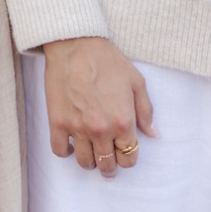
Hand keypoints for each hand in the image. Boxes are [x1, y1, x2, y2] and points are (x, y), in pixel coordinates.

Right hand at [41, 37, 156, 177]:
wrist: (75, 45)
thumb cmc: (107, 60)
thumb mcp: (136, 82)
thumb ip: (146, 111)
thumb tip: (153, 134)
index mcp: (123, 122)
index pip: (128, 158)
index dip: (128, 158)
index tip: (123, 152)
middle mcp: (101, 129)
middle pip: (107, 165)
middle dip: (110, 166)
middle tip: (107, 161)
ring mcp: (77, 127)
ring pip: (84, 162)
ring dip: (90, 162)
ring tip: (90, 154)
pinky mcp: (57, 121)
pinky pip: (59, 150)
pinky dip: (66, 152)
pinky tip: (70, 145)